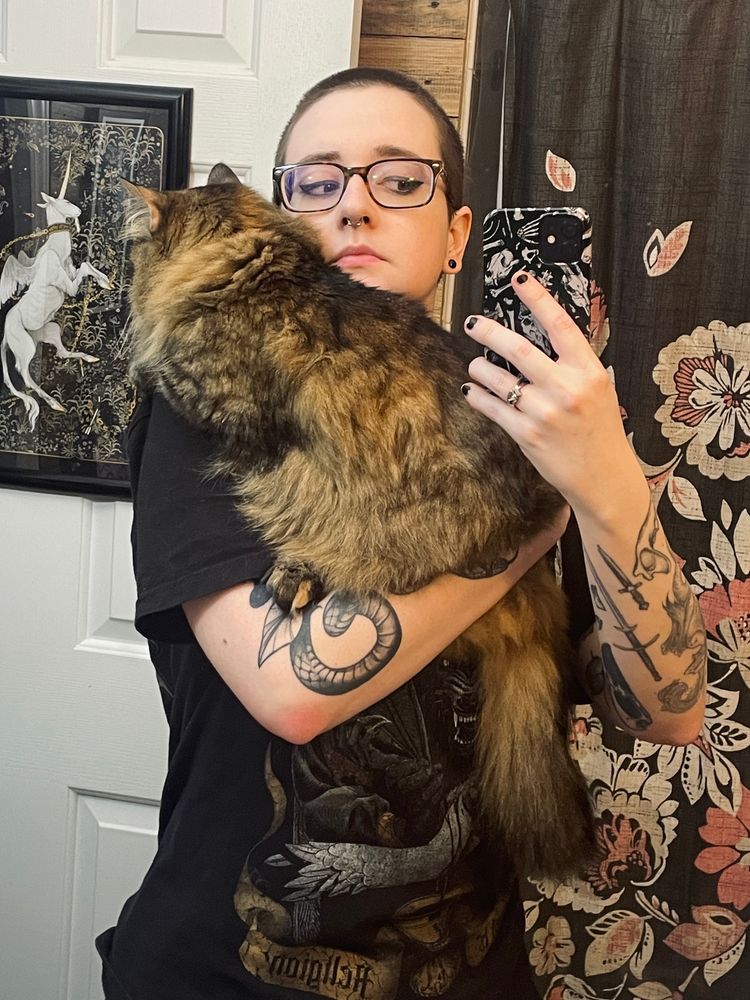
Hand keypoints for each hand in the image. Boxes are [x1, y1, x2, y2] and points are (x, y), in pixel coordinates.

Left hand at [461, 271, 639, 518]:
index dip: (537, 298)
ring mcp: (545, 412)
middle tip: (473, 322)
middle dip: (490, 331)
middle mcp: (567, 388)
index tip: (519, 278)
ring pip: (498, 378)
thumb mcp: (598, 388)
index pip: (559, 325)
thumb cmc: (599, 429)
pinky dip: (477, 395)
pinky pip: (492, 407)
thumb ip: (572, 363)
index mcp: (588, 371)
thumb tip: (541, 334)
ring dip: (480, 367)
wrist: (603, 476)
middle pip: (519, 349)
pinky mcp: (527, 434)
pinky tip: (471, 389)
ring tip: (475, 364)